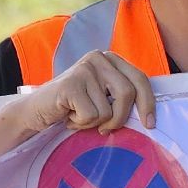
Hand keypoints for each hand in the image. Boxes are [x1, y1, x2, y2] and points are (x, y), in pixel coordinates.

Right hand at [8, 49, 155, 134]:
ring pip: (108, 109)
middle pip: (128, 93)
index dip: (148, 103)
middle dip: (120, 118)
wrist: (36, 111)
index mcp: (111, 59)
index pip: (140, 79)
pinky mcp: (71, 83)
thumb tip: (150, 116)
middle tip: (105, 129)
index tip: (150, 124)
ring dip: (95, 123)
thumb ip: (123, 97)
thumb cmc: (73, 107)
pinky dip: (80, 123)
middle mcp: (99, 58)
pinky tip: (68, 116)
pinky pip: (91, 115)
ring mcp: (84, 68)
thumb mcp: (103, 97)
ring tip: (79, 116)